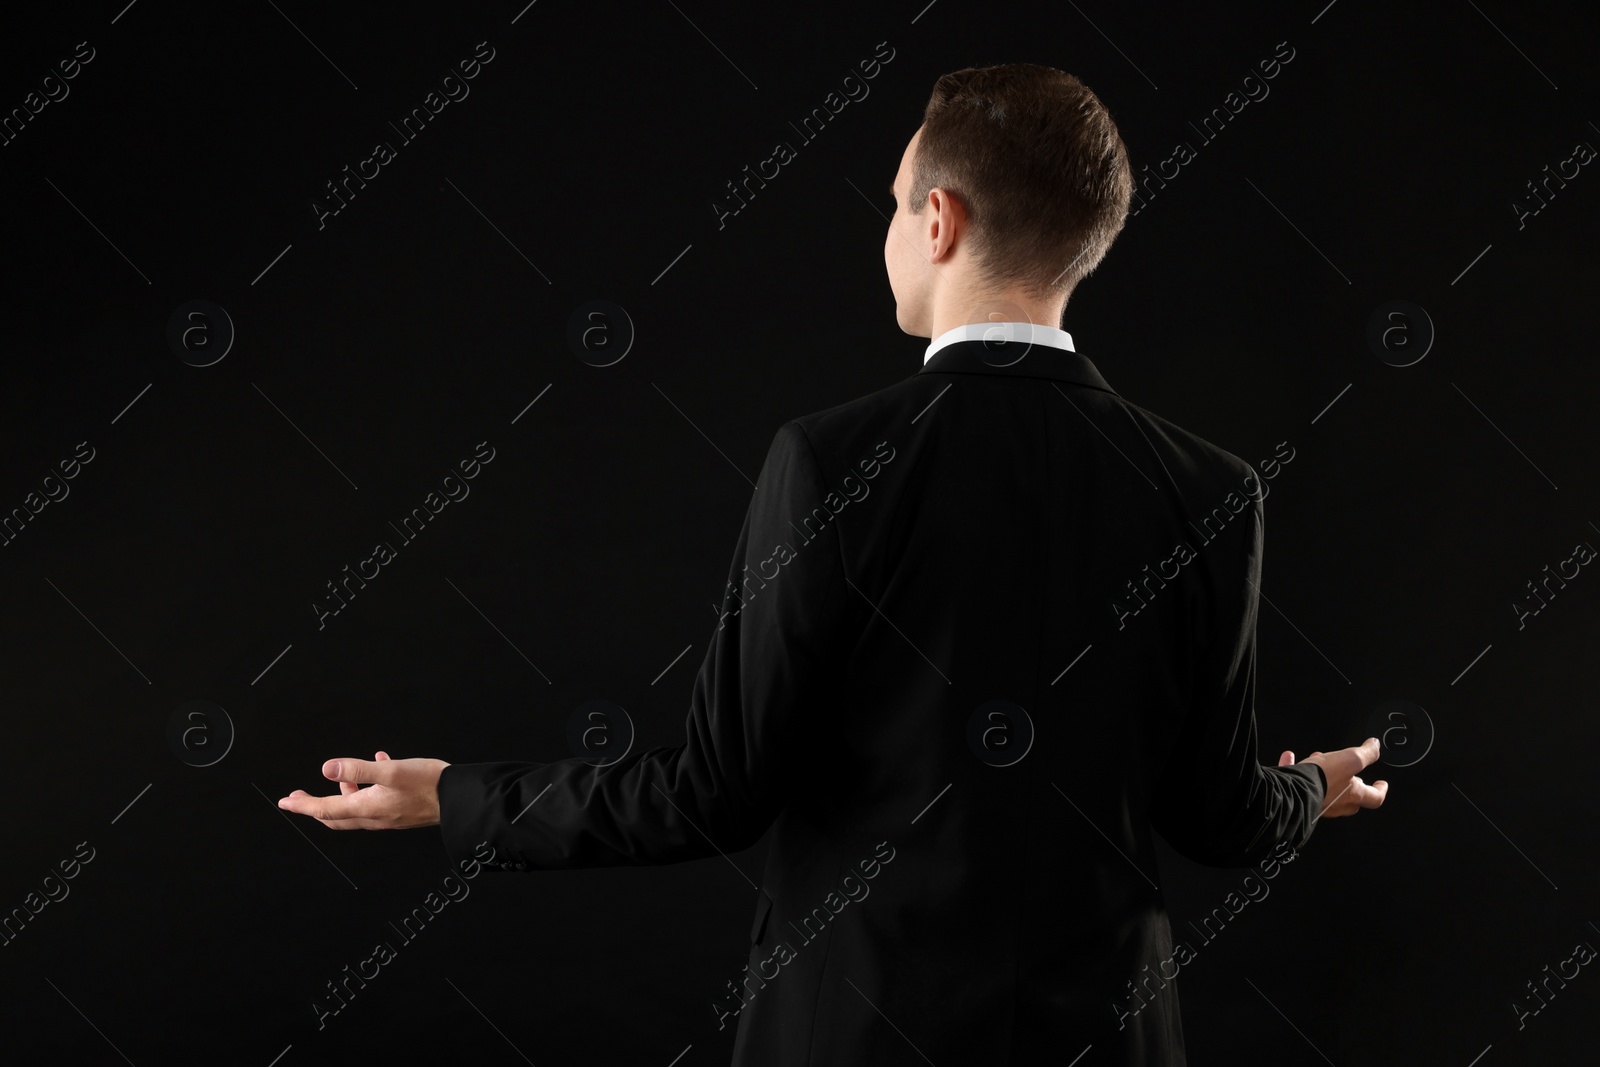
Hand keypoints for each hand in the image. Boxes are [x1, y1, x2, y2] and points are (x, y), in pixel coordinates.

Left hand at [277, 750, 450, 829]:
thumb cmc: (428, 784)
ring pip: (356, 810)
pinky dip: (369, 787)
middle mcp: (374, 817)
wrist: (458, 800)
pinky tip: (380, 765)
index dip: (303, 805)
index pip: (326, 810)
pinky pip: (376, 802)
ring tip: (341, 778)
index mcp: (367, 808)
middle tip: (299, 798)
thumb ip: (359, 768)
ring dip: (343, 795)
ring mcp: (388, 816)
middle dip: (315, 806)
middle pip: (336, 816)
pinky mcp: (401, 811)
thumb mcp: (391, 771)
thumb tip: (327, 768)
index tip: (286, 802)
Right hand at [1277, 736, 1388, 818]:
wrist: (1292, 790)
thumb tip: (1375, 746)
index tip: (1382, 784)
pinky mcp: (1299, 798)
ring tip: (1320, 760)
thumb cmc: (1322, 779)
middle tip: (1355, 778)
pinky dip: (1297, 769)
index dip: (1380, 790)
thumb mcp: (1350, 760)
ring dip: (1326, 777)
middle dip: (1353, 788)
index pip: (1375, 798)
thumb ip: (1366, 753)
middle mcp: (1337, 803)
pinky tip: (1289, 758)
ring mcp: (1318, 803)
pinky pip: (1299, 782)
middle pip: (1352, 800)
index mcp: (1353, 795)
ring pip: (1327, 792)